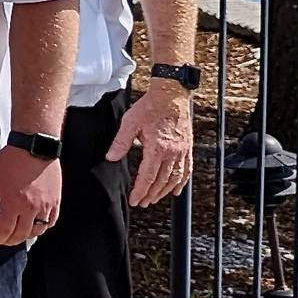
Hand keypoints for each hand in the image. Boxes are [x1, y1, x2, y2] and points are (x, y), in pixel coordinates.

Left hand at [0, 145, 61, 245]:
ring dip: (26, 236)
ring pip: (37, 231)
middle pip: (21, 234)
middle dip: (10, 240)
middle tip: (3, 239)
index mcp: (13, 204)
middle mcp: (32, 208)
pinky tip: (35, 226)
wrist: (34, 146)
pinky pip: (51, 222)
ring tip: (17, 234)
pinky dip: (42, 227)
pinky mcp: (56, 200)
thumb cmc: (11, 161)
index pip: (5, 231)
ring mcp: (46, 206)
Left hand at [108, 86, 193, 206]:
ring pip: (175, 178)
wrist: (171, 94)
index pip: (148, 177)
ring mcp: (182, 151)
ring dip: (165, 191)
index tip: (135, 200)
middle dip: (151, 194)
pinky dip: (182, 182)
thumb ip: (120, 142)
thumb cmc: (150, 107)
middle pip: (162, 181)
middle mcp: (172, 152)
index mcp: (157, 148)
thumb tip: (110, 158)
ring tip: (155, 199)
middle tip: (142, 203)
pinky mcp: (187, 147)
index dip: (141, 191)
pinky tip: (176, 189)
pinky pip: (187, 169)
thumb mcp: (130, 123)